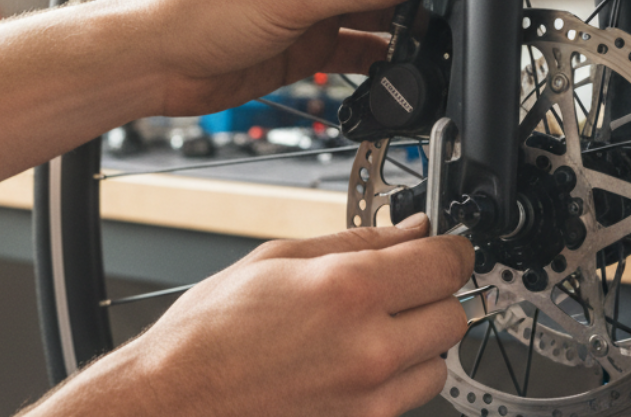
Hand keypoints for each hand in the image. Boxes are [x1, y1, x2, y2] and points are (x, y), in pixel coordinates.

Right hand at [48, 213, 473, 416]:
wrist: (176, 401)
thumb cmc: (210, 334)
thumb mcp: (278, 259)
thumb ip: (357, 241)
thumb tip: (410, 231)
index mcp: (347, 291)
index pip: (445, 263)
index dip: (452, 247)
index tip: (446, 245)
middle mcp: (369, 348)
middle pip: (454, 313)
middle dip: (434, 293)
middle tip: (402, 283)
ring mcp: (369, 396)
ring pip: (442, 361)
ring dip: (421, 339)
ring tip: (375, 326)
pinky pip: (412, 397)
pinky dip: (400, 376)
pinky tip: (361, 360)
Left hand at [129, 0, 464, 115]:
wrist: (155, 61)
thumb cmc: (198, 6)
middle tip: (445, 12)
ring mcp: (312, 1)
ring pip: (376, 8)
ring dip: (400, 25)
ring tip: (424, 42)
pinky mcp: (307, 41)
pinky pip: (357, 45)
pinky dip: (378, 57)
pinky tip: (395, 67)